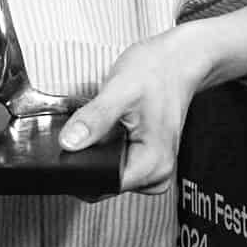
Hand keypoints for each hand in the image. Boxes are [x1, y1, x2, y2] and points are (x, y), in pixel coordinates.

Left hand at [58, 28, 211, 194]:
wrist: (178, 61)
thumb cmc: (157, 72)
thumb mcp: (121, 90)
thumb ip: (94, 120)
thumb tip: (69, 143)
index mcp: (153, 163)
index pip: (103, 184)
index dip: (80, 167)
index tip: (73, 145)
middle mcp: (157, 172)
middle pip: (104, 184)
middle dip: (88, 160)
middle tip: (93, 126)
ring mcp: (153, 168)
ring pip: (107, 177)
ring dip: (96, 155)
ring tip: (106, 125)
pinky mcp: (146, 161)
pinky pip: (115, 167)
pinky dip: (105, 152)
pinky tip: (112, 131)